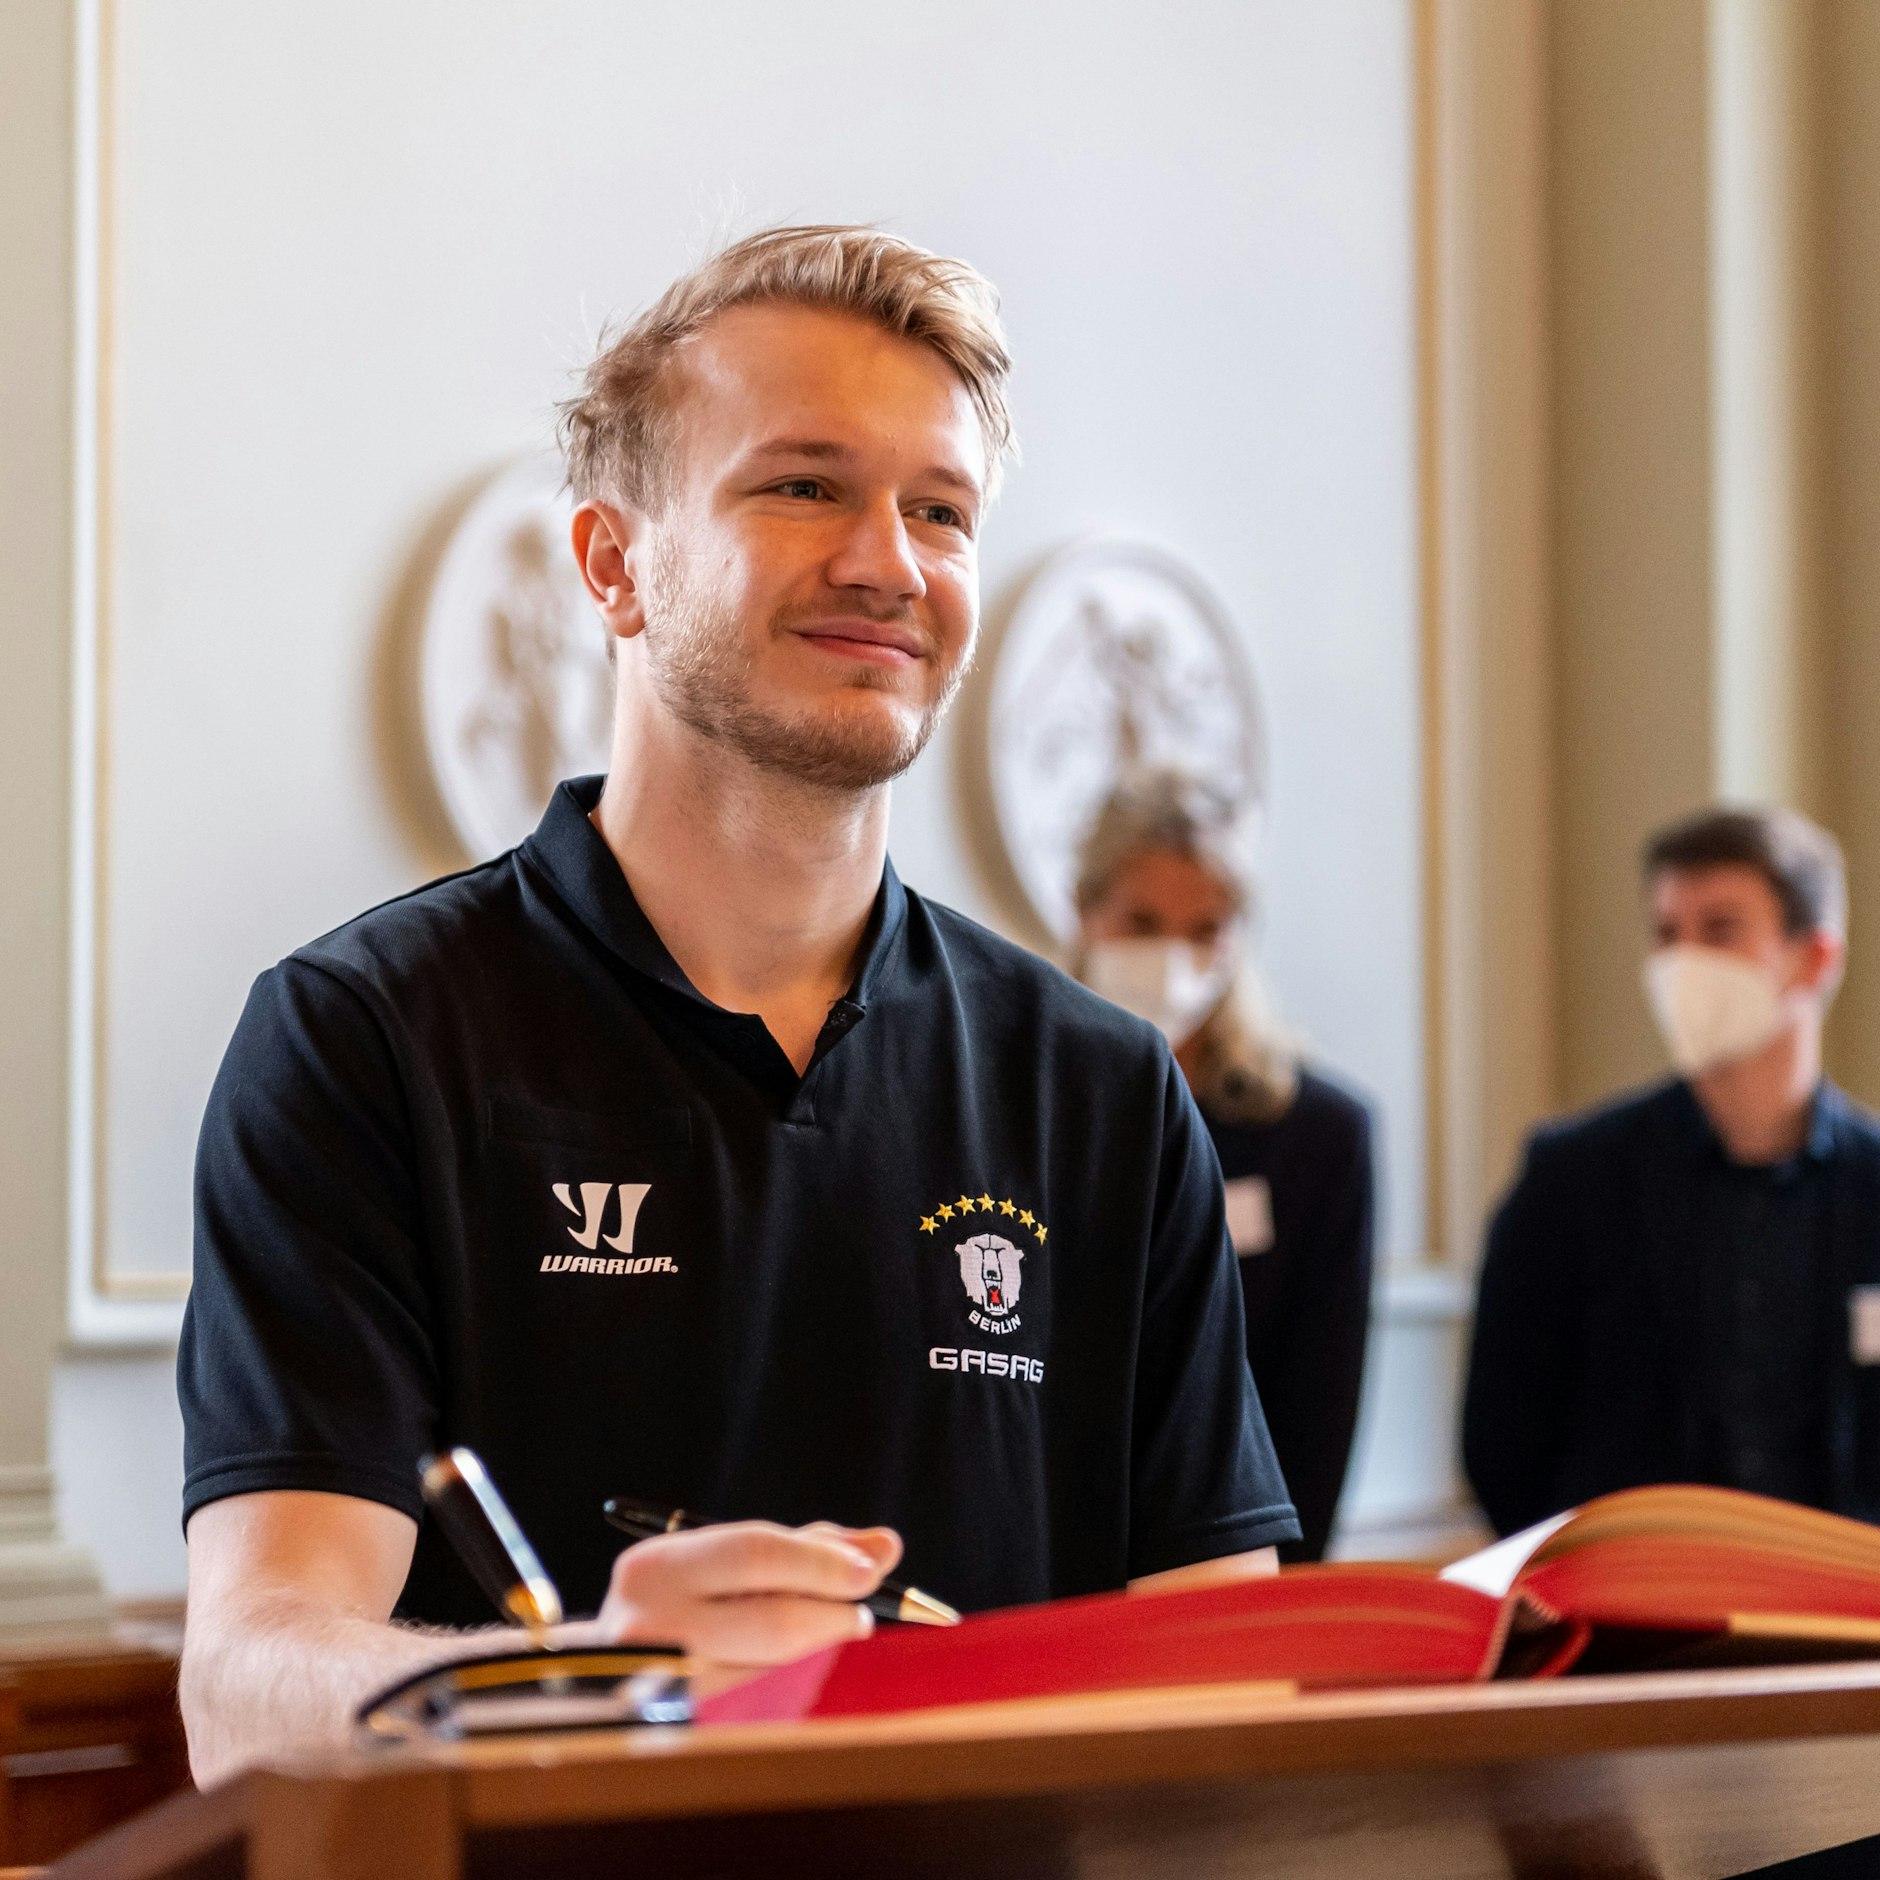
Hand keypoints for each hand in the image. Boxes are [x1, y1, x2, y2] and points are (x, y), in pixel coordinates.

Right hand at [587, 1520, 902, 1667]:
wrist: (591, 1678)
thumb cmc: (676, 1601)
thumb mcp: (719, 1559)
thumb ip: (803, 1547)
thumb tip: (886, 1545)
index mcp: (655, 1568)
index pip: (757, 1552)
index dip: (824, 1560)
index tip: (871, 1567)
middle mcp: (648, 1626)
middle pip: (773, 1618)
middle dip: (834, 1611)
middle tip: (863, 1610)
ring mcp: (657, 1686)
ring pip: (769, 1661)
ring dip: (818, 1638)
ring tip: (840, 1622)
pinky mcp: (674, 1727)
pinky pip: (752, 1691)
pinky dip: (784, 1665)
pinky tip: (794, 1648)